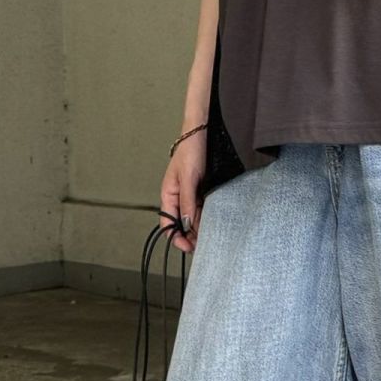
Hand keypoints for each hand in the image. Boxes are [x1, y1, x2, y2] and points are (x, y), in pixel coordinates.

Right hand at [160, 129, 205, 252]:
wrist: (201, 134)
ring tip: (210, 237)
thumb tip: (186, 224)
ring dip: (198, 227)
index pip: (167, 223)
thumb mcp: (188, 179)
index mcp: (168, 195)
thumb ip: (187, 202)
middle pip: (180, 223)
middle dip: (189, 236)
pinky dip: (205, 217)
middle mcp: (177, 197)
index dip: (176, 237)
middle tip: (202, 245)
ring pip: (192, 217)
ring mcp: (189, 194)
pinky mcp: (200, 190)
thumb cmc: (190, 151)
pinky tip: (213, 223)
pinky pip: (201, 208)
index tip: (188, 246)